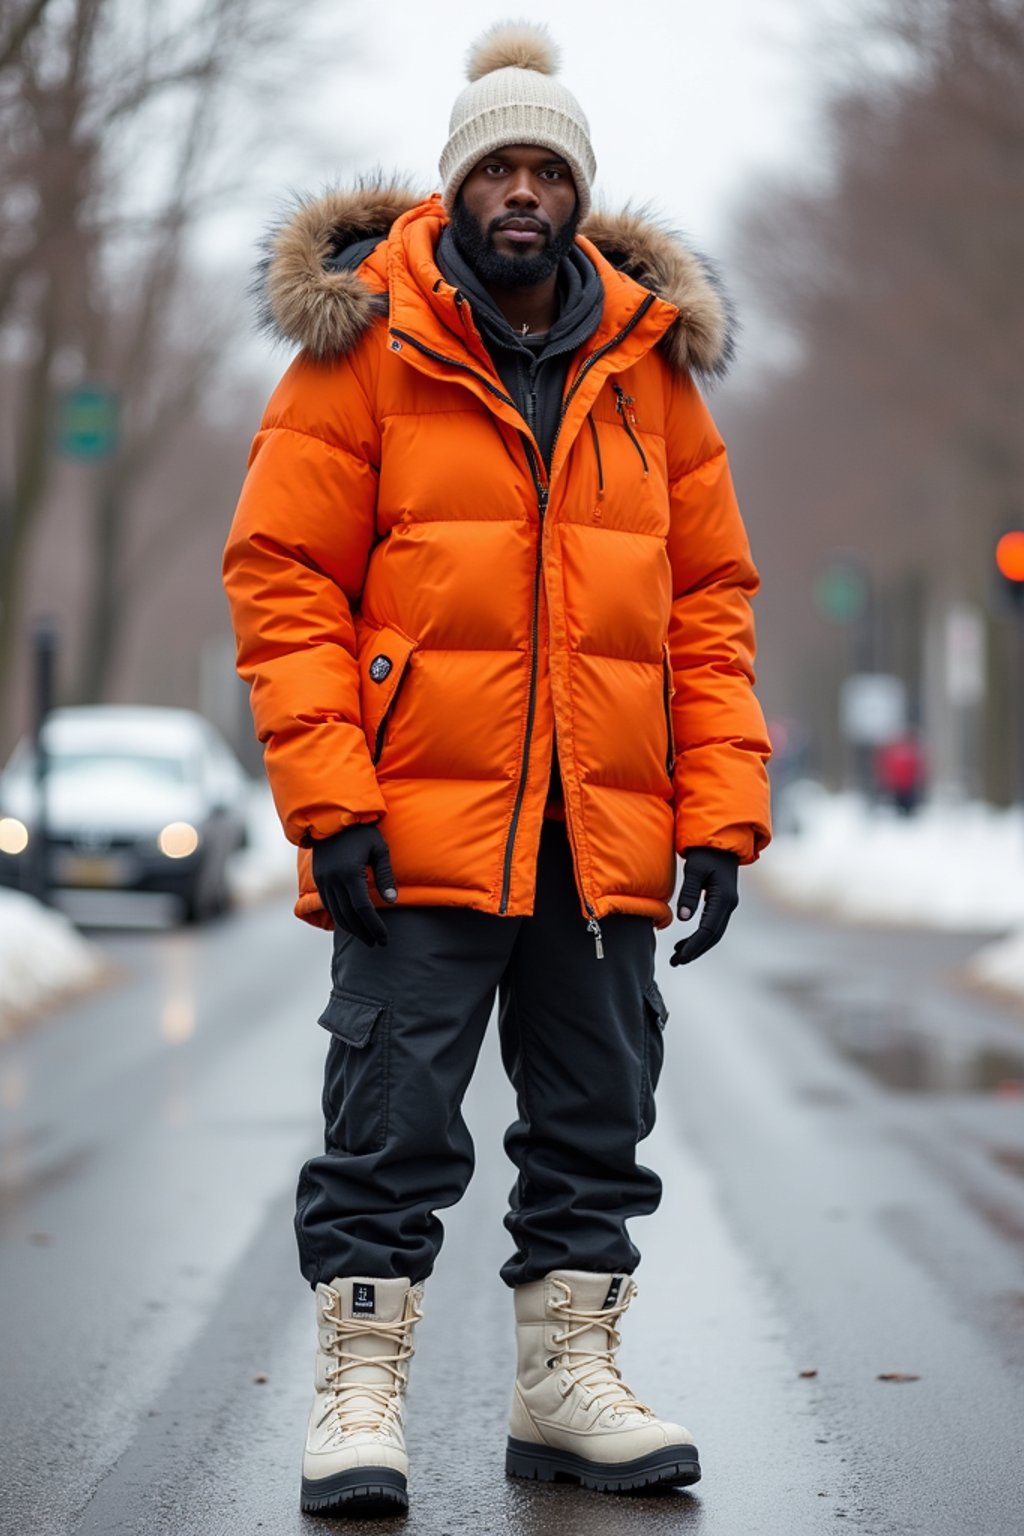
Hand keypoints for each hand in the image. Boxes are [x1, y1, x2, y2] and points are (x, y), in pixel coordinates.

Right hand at [311, 824, 397, 945]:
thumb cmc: (362, 831)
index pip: (363, 909)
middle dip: (364, 932)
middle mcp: (333, 880)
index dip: (374, 926)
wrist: (332, 815)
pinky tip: (351, 922)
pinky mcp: (319, 878)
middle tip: (377, 943)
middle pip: (349, 915)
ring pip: (336, 913)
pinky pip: (328, 904)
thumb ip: (385, 875)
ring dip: (351, 928)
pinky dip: (340, 917)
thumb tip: (392, 901)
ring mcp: (323, 880)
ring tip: (366, 937)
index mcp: (350, 873)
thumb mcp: (379, 849)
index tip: (384, 938)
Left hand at [669, 846, 739, 965]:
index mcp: (723, 898)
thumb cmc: (705, 852)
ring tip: (678, 956)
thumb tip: (684, 918)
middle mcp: (729, 904)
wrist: (721, 839)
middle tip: (676, 962)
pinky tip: (685, 941)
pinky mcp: (723, 901)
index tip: (680, 956)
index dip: (694, 945)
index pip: (708, 929)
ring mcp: (728, 903)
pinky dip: (700, 936)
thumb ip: (690, 893)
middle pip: (713, 936)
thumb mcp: (694, 869)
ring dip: (697, 946)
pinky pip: (713, 925)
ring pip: (714, 932)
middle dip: (695, 951)